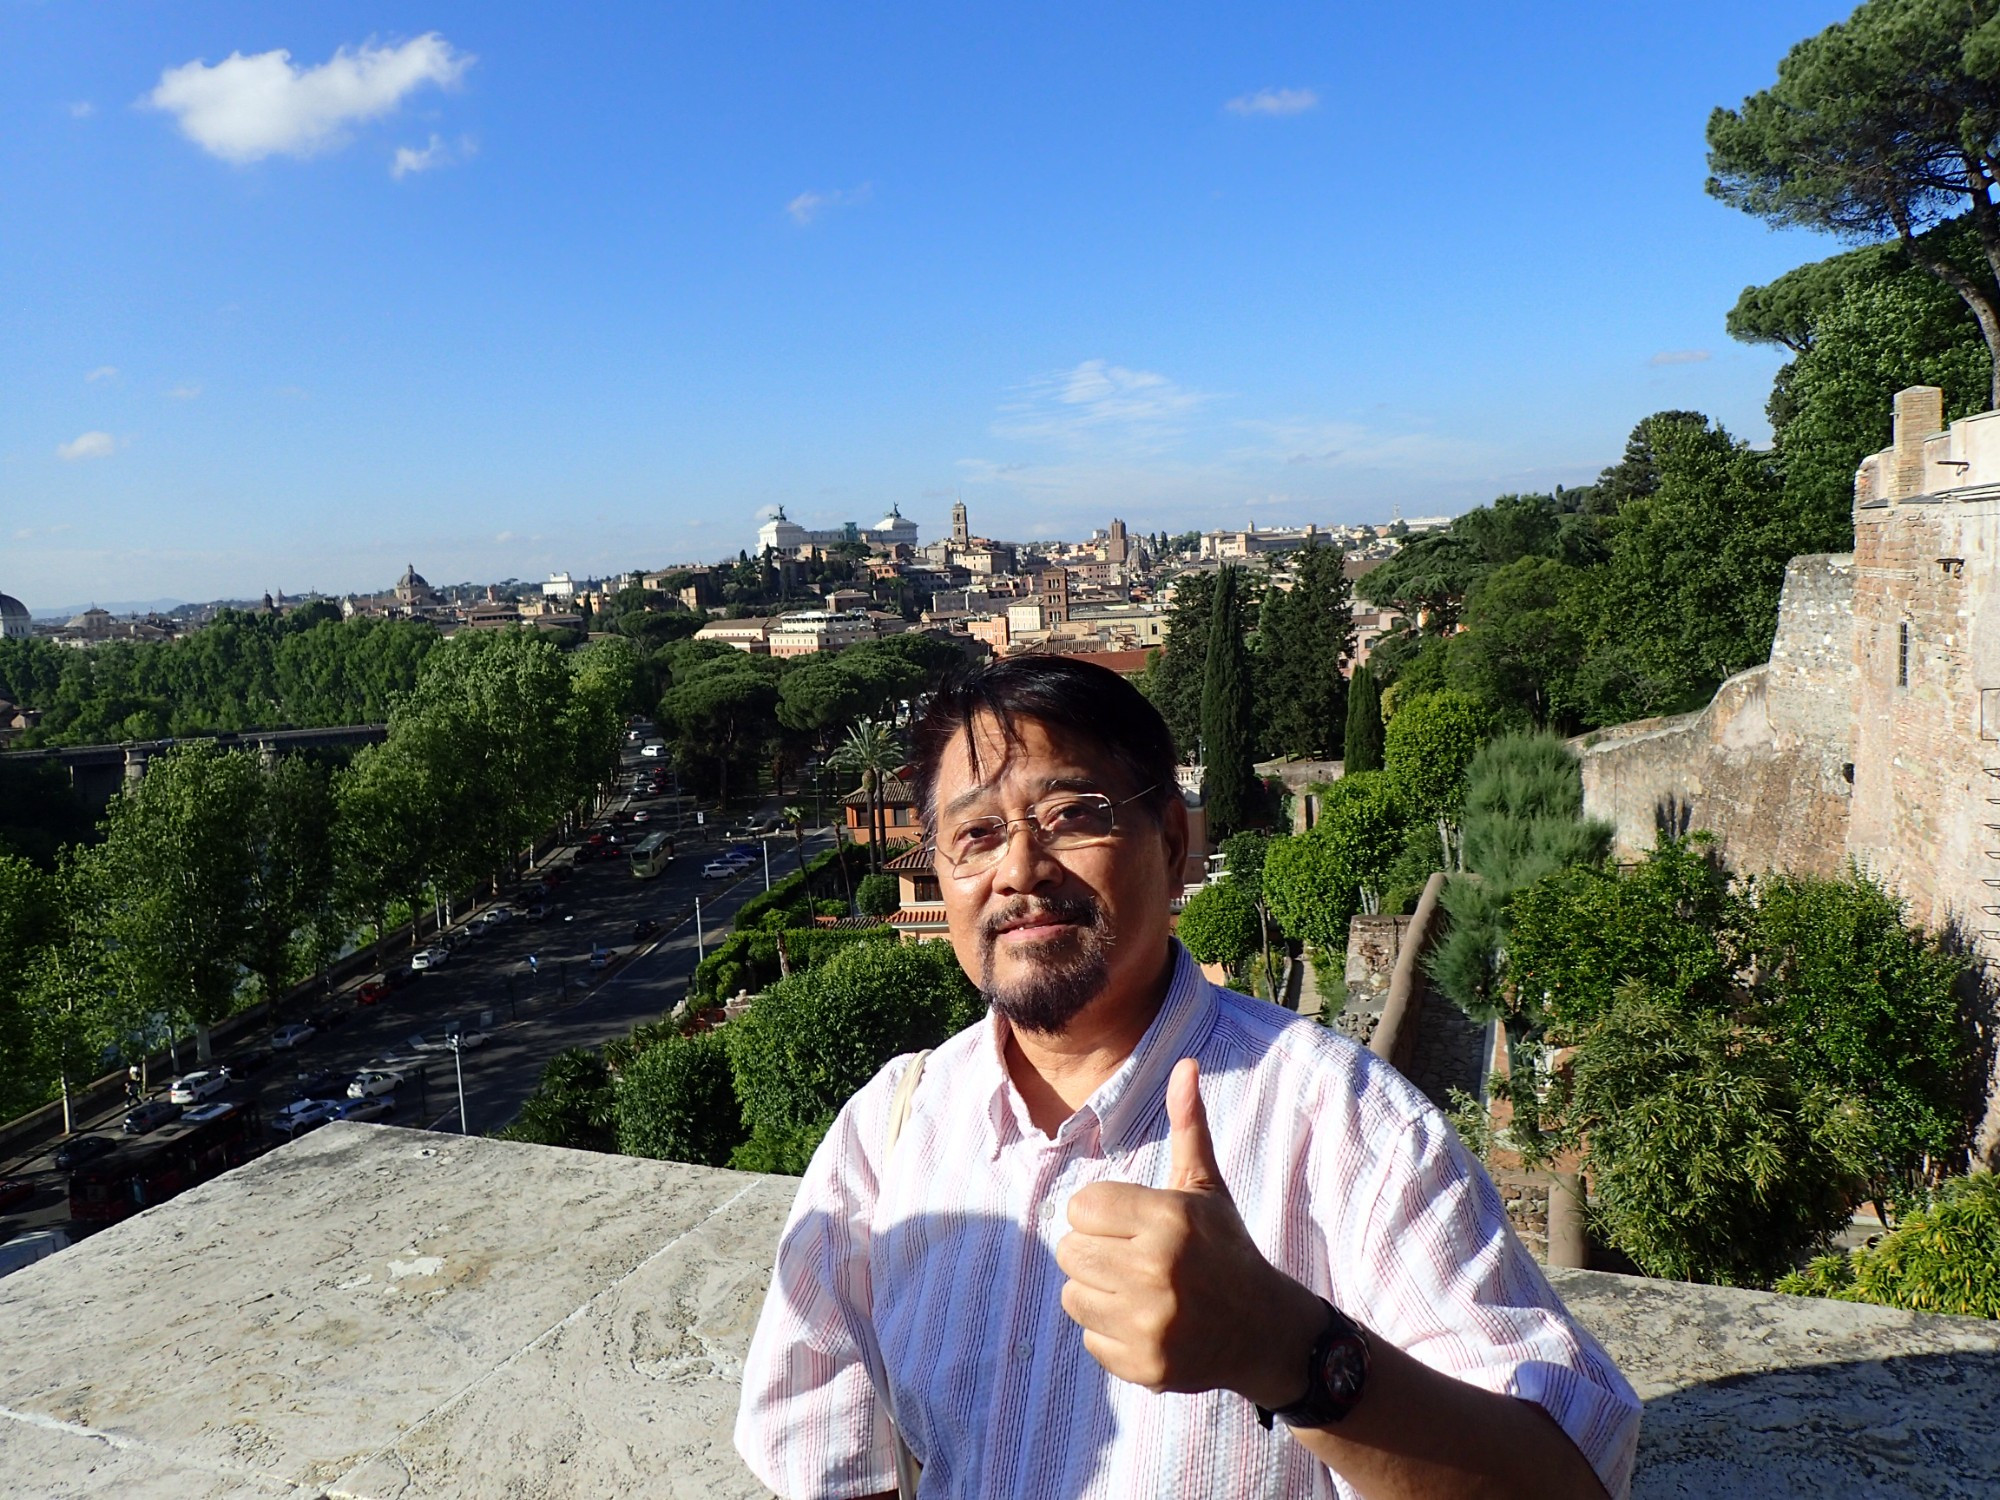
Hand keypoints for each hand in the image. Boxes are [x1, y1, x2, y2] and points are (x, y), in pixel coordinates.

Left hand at [1056, 1058, 1322, 1405]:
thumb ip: (1188, 1126)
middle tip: (1132, 1257)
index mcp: (1168, 1219)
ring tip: (1138, 1290)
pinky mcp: (1145, 1365)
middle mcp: (1157, 1270)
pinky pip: (1090, 1338)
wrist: (1265, 1330)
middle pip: (1069, 1251)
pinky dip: (1111, 1333)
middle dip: (1095, 1251)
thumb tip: (1185, 1064)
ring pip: (1073, 1295)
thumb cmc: (1224, 1248)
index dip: (1101, 1213)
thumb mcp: (1206, 1187)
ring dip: (1098, 1292)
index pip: (1081, 1207)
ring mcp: (1152, 1323)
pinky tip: (1146, 1324)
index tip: (1131, 1223)